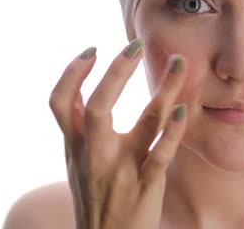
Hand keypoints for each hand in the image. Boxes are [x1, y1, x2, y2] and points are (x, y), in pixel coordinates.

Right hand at [49, 38, 187, 228]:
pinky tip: (184, 109)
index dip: (72, 73)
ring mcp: (120, 171)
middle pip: (98, 107)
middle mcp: (94, 155)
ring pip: (142, 123)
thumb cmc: (94, 197)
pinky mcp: (145, 186)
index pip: (59, 102)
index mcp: (74, 146)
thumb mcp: (76, 163)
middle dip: (117, 72)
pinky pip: (161, 154)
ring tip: (180, 64)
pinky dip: (173, 130)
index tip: (93, 50)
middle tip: (135, 45)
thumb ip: (77, 129)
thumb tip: (79, 89)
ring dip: (164, 90)